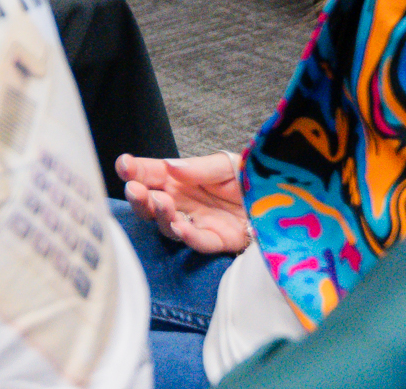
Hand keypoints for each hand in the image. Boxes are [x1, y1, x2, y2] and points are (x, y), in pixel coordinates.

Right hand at [118, 152, 251, 255]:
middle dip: (138, 197)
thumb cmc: (249, 178)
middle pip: (150, 203)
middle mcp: (182, 201)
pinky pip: (197, 241)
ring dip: (160, 215)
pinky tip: (181, 226)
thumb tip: (170, 166)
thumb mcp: (225, 164)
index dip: (134, 170)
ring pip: (167, 224)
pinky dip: (188, 235)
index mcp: (179, 177)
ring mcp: (196, 222)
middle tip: (134, 189)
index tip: (124, 165)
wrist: (281, 200)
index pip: (150, 173)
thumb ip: (199, 168)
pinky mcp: (216, 240)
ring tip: (160, 202)